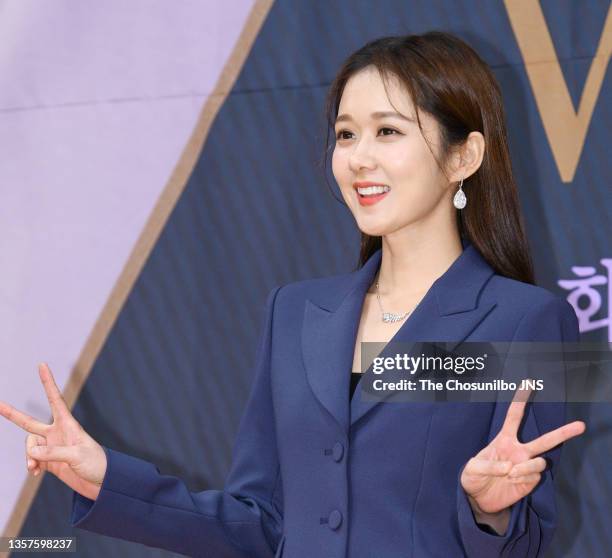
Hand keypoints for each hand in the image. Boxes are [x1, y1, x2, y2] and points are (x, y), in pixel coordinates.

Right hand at [0, 363, 106, 500]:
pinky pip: (32, 459)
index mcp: (68, 424)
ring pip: (29, 446)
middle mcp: (57, 433)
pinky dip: (31, 465)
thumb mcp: (77, 455)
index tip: (42, 365)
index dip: (47, 382)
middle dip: (12, 414)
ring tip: (35, 467)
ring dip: (29, 456)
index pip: (55, 399)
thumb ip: (54, 453)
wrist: (101, 482)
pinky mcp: (49, 461)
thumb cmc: (96, 463)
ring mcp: (51, 446)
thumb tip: (32, 451)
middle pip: (29, 423)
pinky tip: (35, 472)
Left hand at [461, 384, 585, 515]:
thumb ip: (488, 465)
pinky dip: (523, 479)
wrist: (479, 499)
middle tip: (581, 425)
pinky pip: (535, 477)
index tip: (528, 382)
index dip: (521, 399)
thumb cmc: (473, 477)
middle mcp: (519, 450)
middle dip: (563, 433)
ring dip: (525, 467)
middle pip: (545, 439)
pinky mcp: (530, 481)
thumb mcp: (472, 468)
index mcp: (504, 440)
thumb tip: (509, 466)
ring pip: (540, 461)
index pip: (514, 416)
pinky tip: (512, 482)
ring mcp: (526, 466)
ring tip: (509, 474)